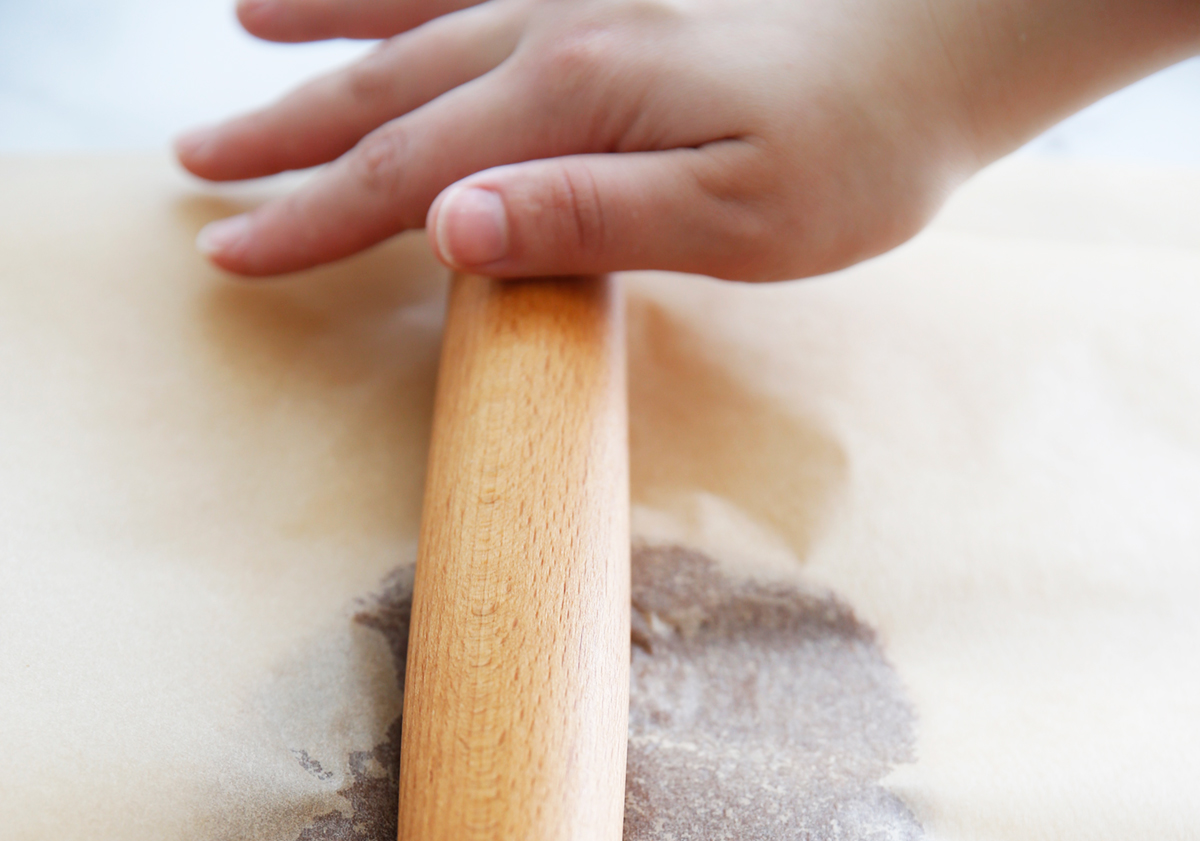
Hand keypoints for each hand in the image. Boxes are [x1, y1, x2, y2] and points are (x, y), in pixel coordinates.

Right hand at [175, 0, 1199, 281]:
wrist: (949, 37)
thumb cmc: (855, 152)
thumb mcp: (735, 219)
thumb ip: (588, 219)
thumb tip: (450, 229)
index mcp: (575, 103)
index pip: (411, 174)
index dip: (316, 218)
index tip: (234, 254)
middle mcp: (557, 31)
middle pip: (390, 94)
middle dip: (289, 142)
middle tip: (199, 175)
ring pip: (418, 21)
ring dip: (324, 46)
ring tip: (241, 53)